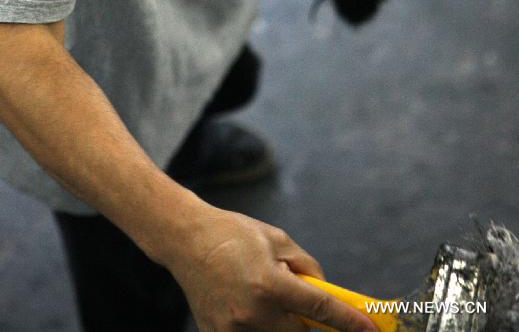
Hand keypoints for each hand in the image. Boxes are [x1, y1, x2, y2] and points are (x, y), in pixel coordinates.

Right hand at [165, 203, 376, 330]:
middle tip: (297, 302)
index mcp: (270, 284)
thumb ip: (305, 267)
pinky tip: (243, 302)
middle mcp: (253, 312)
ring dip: (280, 323)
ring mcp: (233, 329)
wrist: (186, 240)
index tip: (370, 329)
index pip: (320, 309)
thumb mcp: (276, 239)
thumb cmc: (233, 234)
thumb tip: (324, 291)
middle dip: (305, 321)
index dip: (349, 321)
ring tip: (259, 294)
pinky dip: (256, 325)